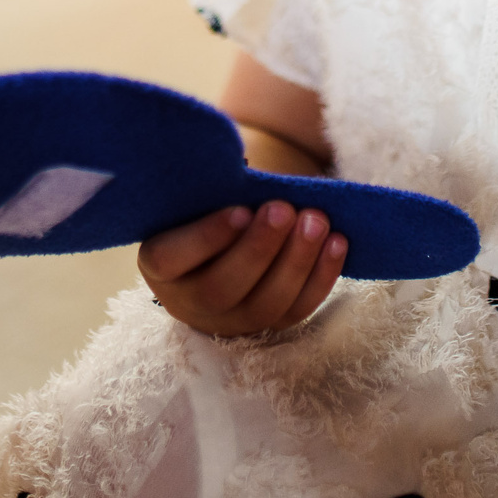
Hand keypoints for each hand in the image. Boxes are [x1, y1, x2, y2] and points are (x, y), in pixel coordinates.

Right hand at [139, 200, 348, 337]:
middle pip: (222, 288)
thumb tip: (245, 170)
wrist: (217, 249)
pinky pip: (296, 310)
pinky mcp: (268, 326)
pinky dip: (321, 277)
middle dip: (259, 248)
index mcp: (160, 265)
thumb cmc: (204, 210)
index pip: (172, 258)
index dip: (207, 237)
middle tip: (283, 209)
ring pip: (265, 305)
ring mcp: (231, 321)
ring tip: (316, 221)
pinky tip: (337, 242)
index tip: (240, 210)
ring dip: (297, 262)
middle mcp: (190, 302)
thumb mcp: (193, 199)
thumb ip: (211, 189)